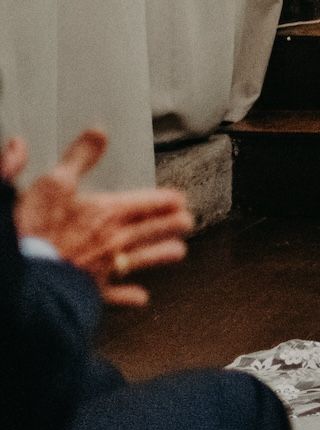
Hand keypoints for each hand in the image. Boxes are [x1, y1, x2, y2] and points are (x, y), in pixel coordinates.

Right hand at [5, 129, 194, 307]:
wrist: (22, 274)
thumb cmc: (36, 228)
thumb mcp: (54, 183)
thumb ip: (79, 157)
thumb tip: (99, 132)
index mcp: (108, 212)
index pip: (148, 203)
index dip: (166, 200)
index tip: (179, 199)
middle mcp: (114, 240)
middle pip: (152, 231)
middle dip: (172, 225)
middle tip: (187, 221)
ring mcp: (105, 268)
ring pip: (143, 260)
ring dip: (161, 255)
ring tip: (179, 251)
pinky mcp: (91, 292)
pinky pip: (116, 295)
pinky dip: (130, 297)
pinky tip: (141, 298)